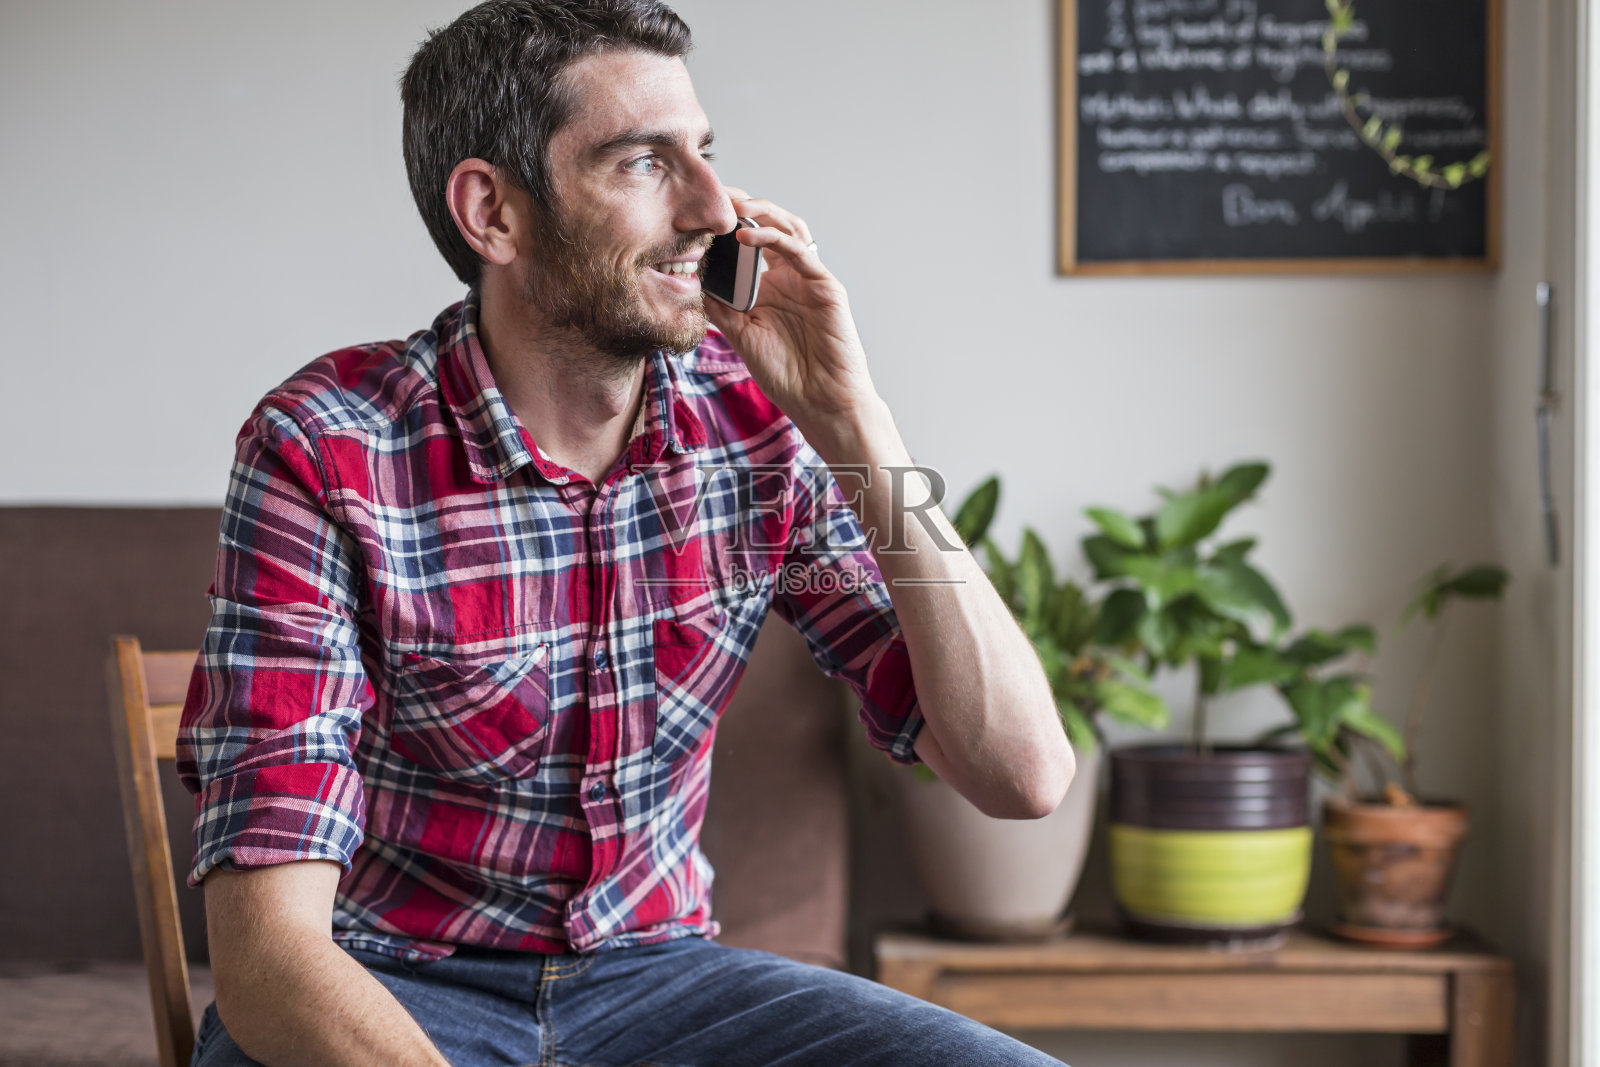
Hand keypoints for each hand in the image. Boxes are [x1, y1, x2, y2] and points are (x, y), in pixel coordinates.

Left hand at [702, 187, 882, 440]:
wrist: (821, 403)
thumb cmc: (787, 375)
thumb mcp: (741, 336)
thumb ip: (722, 307)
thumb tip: (692, 280)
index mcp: (772, 286)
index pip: (750, 242)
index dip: (727, 223)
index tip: (697, 211)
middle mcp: (792, 276)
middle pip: (770, 225)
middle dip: (743, 205)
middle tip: (714, 193)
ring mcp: (810, 279)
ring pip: (788, 228)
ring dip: (760, 212)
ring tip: (731, 204)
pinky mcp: (826, 287)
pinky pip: (800, 252)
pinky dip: (774, 238)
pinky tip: (747, 236)